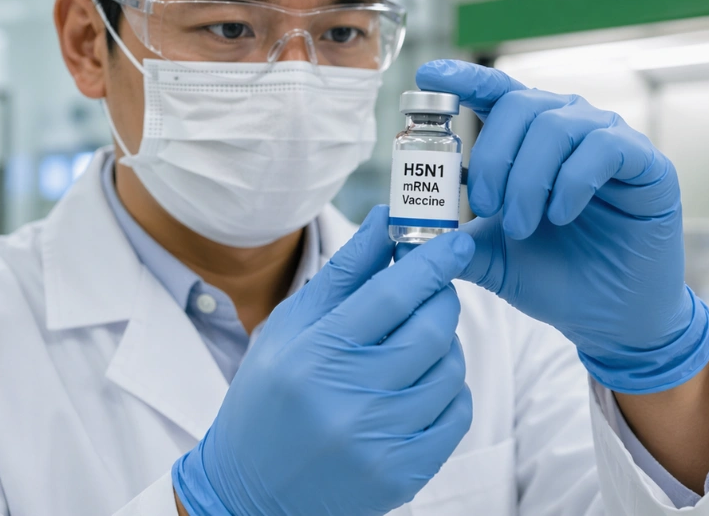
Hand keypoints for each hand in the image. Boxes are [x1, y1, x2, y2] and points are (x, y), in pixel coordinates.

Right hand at [172, 206, 474, 515]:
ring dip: (445, 346)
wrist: (251, 491)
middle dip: (441, 300)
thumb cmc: (268, 398)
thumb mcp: (289, 327)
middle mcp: (349, 398)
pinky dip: (450, 391)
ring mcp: (380, 440)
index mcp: (315, 353)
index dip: (433, 262)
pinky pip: (456, 414)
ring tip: (415, 346)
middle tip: (430, 294)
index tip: (457, 241)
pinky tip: (420, 386)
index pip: (393, 294)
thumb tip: (386, 220)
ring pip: (450, 370)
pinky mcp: (403, 473)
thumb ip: (343, 273)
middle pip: (430, 329)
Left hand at [417, 60, 708, 394]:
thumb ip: (454, 237)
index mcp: (529, 139)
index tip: (429, 76)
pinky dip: (572, 181)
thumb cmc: (554, 277)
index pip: (496, 93)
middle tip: (487, 207)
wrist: (609, 320)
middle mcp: (570, 127)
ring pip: (558, 124)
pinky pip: (604, 147)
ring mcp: (610, 139)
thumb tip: (406, 228)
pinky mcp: (646, 163)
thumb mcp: (492, 257)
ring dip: (529, 178)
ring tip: (522, 226)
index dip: (464, 78)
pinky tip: (562, 215)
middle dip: (493, 156)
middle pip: (521, 105)